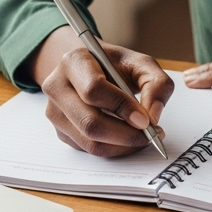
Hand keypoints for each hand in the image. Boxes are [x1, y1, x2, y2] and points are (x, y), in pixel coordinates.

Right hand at [33, 26, 173, 155]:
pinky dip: (113, 149)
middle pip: (89, 122)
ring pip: (89, 141)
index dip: (121, 107)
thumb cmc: (114, 66)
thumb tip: (154, 115)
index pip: (94, 89)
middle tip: (151, 135)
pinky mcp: (60, 131)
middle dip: (125, 134)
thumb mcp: (140, 63)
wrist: (90, 69)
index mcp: (74, 61)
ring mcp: (55, 111)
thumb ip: (156, 83)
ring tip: (144, 137)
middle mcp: (57, 86)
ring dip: (122, 146)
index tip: (146, 120)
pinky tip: (128, 138)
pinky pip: (88, 149)